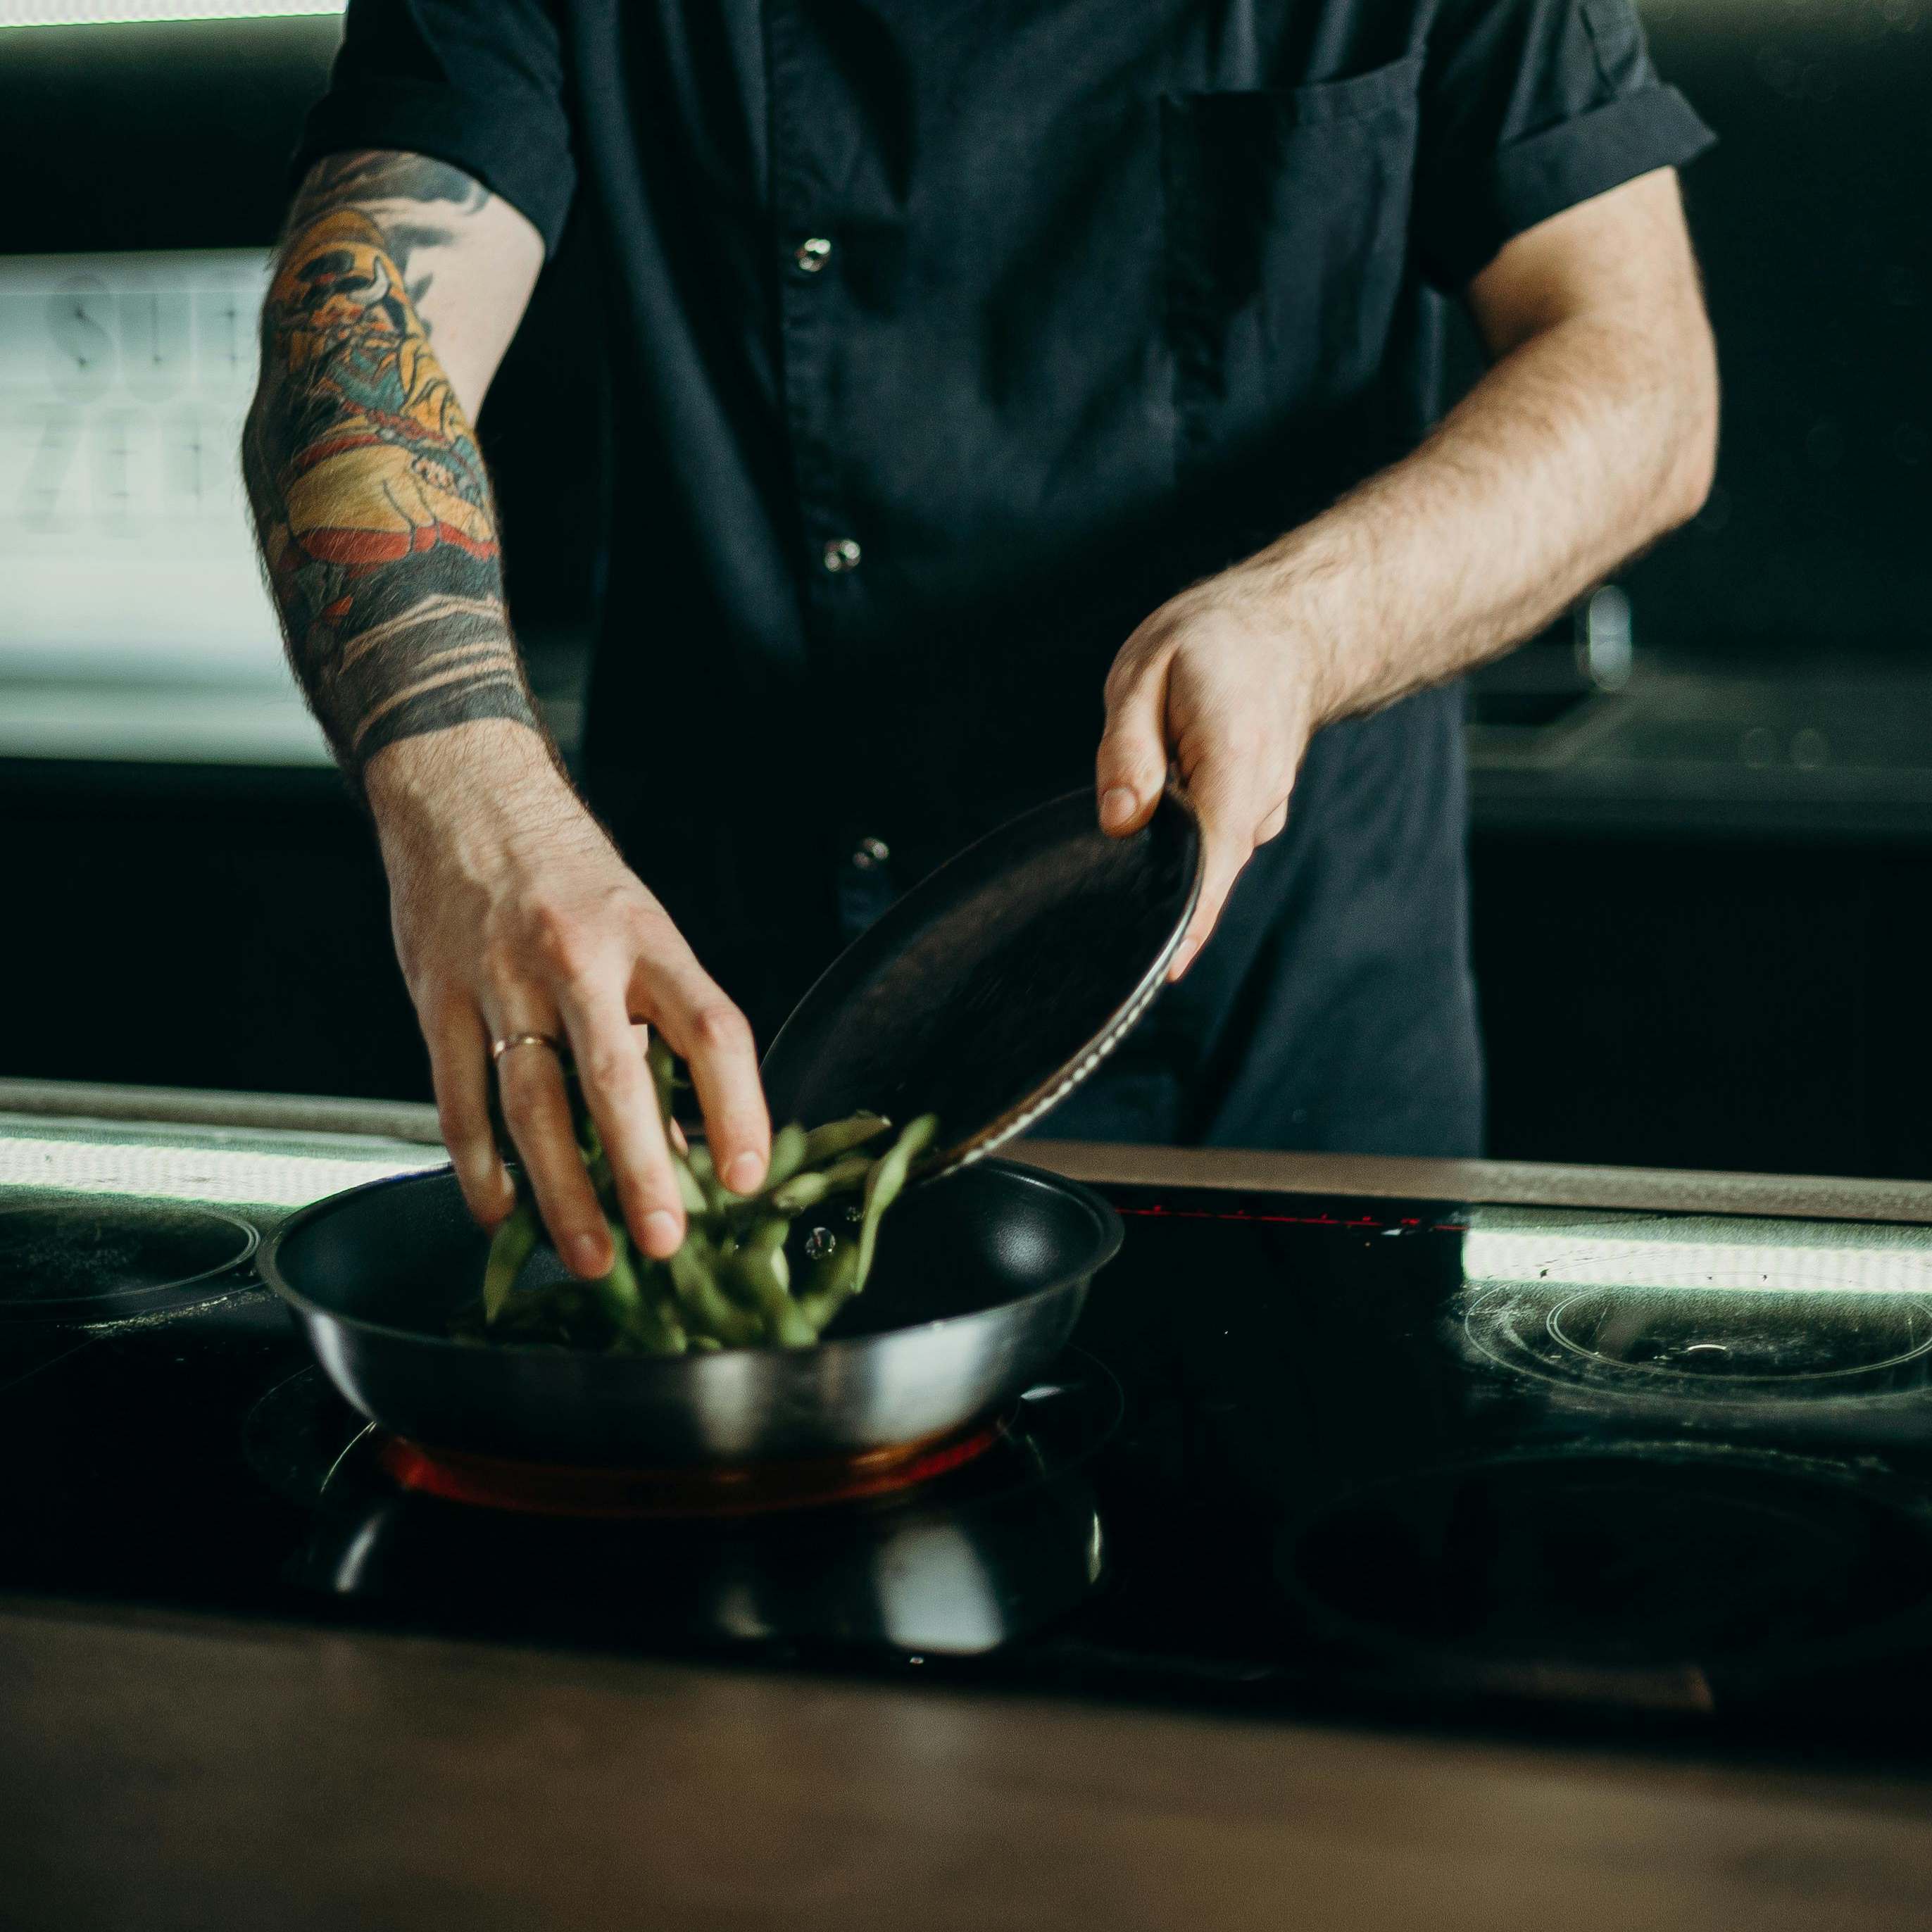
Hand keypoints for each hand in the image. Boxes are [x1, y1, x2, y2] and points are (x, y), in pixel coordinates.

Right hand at [367, 723, 770, 1276]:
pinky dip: (479, 1166)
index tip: (746, 1175)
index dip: (737, 1105)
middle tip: (665, 1243)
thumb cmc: (569, 876)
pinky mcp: (437, 998)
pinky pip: (457, 1099)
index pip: (711, 1027)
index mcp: (647, 939)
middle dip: (642, 1172)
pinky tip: (501, 1212)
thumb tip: (685, 1148)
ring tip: (592, 1257)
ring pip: (532, 1104)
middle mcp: (577, 958)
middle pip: (617, 1078)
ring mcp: (501, 979)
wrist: (465, 795)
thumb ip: (661, 1032)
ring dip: (562, 1192)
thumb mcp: (639, 932)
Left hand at [1095, 570, 1331, 979]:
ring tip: (1131, 822)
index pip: (1212, 859)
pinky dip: (1180, 843)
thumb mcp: (1145, 674)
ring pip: (1204, 860)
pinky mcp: (1253, 816)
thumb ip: (1127, 750)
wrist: (1285, 629)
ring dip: (1164, 858)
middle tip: (1102, 922)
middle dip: (1158, 898)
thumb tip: (1119, 822)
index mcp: (1233, 762)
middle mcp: (1259, 798)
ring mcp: (1262, 811)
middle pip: (1205, 873)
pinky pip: (1210, 846)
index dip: (1187, 920)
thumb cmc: (1210, 643)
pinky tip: (1157, 816)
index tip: (1160, 969)